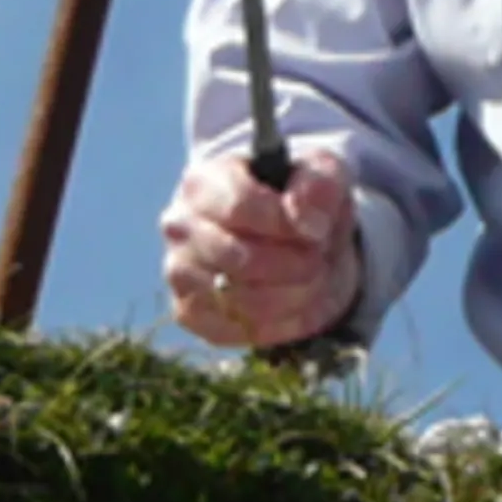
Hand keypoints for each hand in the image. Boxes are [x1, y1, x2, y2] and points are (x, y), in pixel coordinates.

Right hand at [160, 148, 362, 349]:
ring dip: (296, 293)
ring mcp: (180, 273)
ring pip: (242, 300)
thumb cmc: (301, 195)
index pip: (239, 206)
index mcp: (204, 182)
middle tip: (321, 256)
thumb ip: (318, 185)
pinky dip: (283, 321)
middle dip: (297, 263)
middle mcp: (180, 227)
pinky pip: (239, 330)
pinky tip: (300, 299)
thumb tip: (306, 221)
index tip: (319, 229)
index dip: (286, 223)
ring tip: (316, 275)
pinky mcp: (190, 313)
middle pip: (241, 259)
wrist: (290, 231)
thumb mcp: (322, 171)